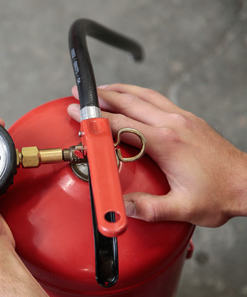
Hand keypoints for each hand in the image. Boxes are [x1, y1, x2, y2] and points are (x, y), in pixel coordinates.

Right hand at [68, 84, 246, 226]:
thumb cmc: (219, 195)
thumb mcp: (183, 208)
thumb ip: (148, 208)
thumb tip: (121, 207)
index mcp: (166, 141)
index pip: (121, 125)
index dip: (95, 119)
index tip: (77, 114)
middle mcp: (173, 123)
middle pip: (129, 102)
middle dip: (100, 96)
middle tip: (79, 92)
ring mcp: (182, 118)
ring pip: (144, 95)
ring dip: (119, 90)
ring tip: (100, 88)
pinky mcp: (188, 120)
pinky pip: (157, 99)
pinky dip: (138, 94)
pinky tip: (132, 98)